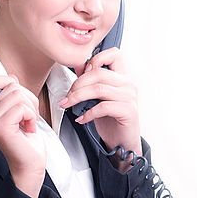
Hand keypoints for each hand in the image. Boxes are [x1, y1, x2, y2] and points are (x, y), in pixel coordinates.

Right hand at [0, 75, 45, 197]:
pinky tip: (28, 129)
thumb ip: (14, 95)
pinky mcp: (1, 127)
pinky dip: (32, 117)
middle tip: (29, 118)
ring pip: (18, 95)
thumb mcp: (22, 112)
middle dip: (28, 99)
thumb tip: (12, 77)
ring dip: (31, 109)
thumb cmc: (28, 141)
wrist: (30, 164)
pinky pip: (22, 108)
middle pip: (11, 86)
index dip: (10, 83)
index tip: (21, 102)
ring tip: (28, 124)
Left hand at [60, 48, 141, 166]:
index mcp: (123, 77)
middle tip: (66, 96)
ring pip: (98, 89)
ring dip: (78, 97)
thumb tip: (78, 68)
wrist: (122, 143)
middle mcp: (129, 84)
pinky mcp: (128, 111)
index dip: (96, 59)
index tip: (81, 73)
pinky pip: (103, 107)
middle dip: (77, 84)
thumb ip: (93, 83)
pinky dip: (88, 113)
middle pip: (98, 73)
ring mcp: (130, 97)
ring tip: (68, 105)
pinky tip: (81, 119)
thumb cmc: (110, 120)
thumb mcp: (99, 98)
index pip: (114, 54)